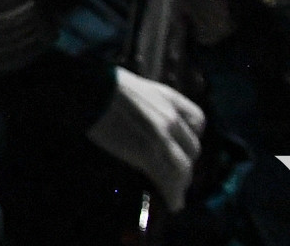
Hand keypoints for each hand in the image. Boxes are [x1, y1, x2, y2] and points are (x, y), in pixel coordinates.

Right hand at [86, 69, 204, 211]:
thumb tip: (137, 113)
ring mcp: (162, 137)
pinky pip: (168, 180)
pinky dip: (173, 196)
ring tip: (176, 194)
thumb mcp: (133, 86)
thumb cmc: (102, 84)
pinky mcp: (147, 153)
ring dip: (181, 184)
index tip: (183, 146)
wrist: (91, 89)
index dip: (192, 136)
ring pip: (183, 168)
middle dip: (186, 163)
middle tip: (176, 174)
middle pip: (192, 149)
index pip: (197, 121)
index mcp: (168, 98)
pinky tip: (173, 204)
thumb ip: (145, 101)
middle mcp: (171, 117)